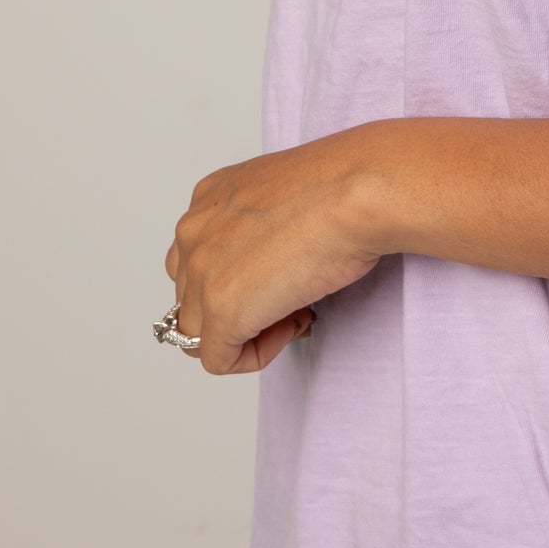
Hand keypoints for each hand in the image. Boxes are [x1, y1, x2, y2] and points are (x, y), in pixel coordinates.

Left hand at [163, 128, 382, 375]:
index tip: (282, 273)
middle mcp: (194, 233)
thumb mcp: (283, 193)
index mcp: (209, 199)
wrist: (354, 193)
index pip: (200, 257)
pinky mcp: (221, 312)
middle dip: (241, 304)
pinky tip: (291, 326)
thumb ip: (262, 224)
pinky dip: (254, 355)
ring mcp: (203, 274)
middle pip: (193, 295)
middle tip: (292, 296)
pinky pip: (219, 359)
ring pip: (198, 331)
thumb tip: (274, 261)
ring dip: (245, 332)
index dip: (241, 277)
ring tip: (294, 312)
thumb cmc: (342, 187)